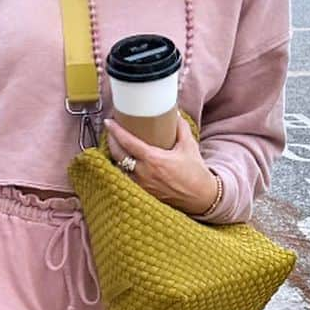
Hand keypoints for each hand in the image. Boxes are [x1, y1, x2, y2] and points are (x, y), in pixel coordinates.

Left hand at [104, 114, 218, 214]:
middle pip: (118, 154)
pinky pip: (126, 177)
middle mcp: (143, 173)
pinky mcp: (142, 192)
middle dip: (111, 140)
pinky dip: (122, 167)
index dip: (116, 131)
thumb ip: (180, 127)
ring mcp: (141, 185)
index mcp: (153, 160)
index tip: (109, 122)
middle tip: (111, 130)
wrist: (200, 197)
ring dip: (115, 154)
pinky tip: (123, 160)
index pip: (128, 143)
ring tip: (115, 143)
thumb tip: (173, 112)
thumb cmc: (195, 172)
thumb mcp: (189, 145)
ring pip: (119, 167)